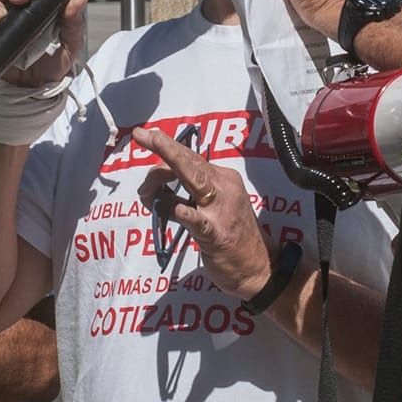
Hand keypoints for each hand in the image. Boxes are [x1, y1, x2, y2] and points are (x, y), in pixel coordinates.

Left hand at [134, 127, 274, 298]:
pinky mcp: (218, 235)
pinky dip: (188, 214)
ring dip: (166, 175)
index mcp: (223, 179)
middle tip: (142, 135)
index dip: (167, 146)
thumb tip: (153, 191)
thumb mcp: (211, 209)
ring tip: (147, 189)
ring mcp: (222, 210)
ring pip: (194, 182)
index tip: (145, 134)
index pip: (191, 158)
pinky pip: (200, 221)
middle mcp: (225, 188)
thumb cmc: (231, 237)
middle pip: (190, 163)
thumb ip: (184, 196)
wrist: (259, 268)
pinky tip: (179, 210)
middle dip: (165, 148)